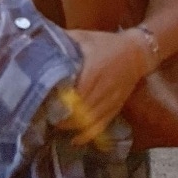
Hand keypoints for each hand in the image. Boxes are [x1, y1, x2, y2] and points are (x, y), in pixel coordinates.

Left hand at [57, 29, 148, 146]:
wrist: (137, 52)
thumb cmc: (106, 43)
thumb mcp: (84, 37)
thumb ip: (63, 40)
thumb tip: (39, 40)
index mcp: (95, 69)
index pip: (78, 92)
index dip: (62, 101)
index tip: (46, 104)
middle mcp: (104, 88)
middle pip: (83, 110)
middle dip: (64, 117)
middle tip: (46, 117)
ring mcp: (112, 100)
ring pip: (92, 120)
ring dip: (73, 126)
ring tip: (56, 127)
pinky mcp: (116, 107)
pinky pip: (102, 124)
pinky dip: (89, 134)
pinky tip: (76, 140)